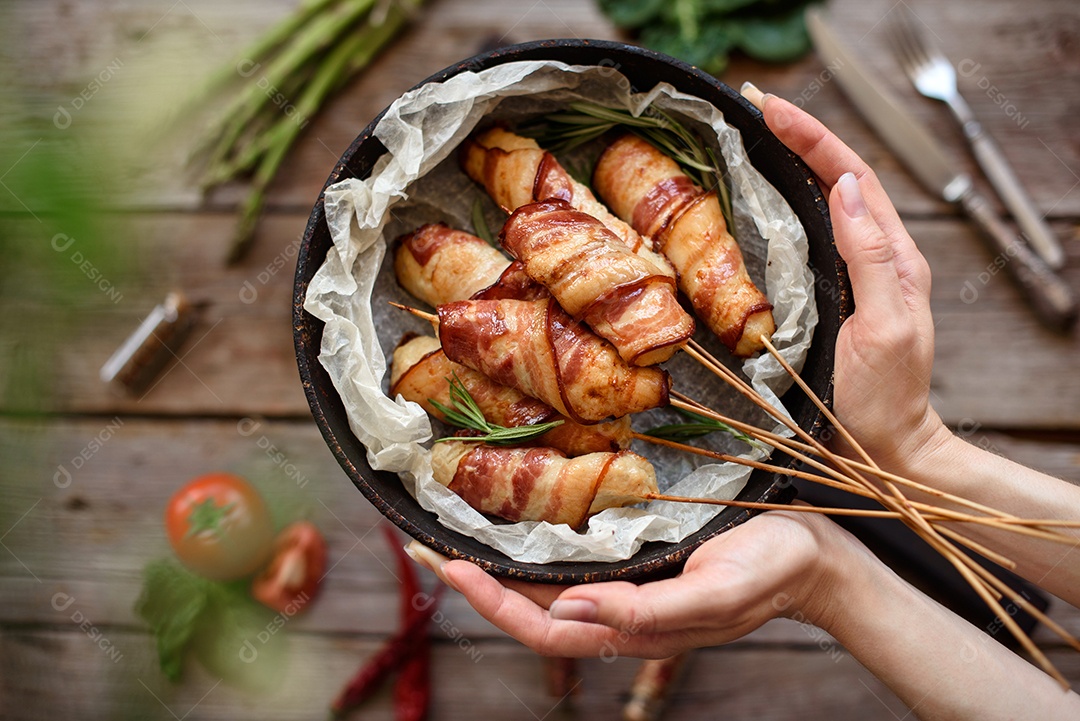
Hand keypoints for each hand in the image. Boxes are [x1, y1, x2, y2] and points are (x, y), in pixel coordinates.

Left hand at [410, 511, 846, 658]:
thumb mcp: (715, 592)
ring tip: (457, 529)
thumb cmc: (771, 572)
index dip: (494, 605)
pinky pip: (576, 556)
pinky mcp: (640, 556)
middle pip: (533, 607)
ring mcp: (628, 584)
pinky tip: (522, 514)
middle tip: (427, 544)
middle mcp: (620, 608)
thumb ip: (647, 611)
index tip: (448, 569)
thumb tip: (573, 608)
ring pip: (548, 583)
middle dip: (479, 582)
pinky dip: (539, 540)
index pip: (545, 629)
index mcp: (633, 626)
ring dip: (501, 561)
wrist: (813, 554)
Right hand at [744, 85, 952, 473]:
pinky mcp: (828, 295)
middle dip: (800, 138)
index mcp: (895, 257)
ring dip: (790, 166)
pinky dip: (781, 209)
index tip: (772, 109)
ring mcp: (851, 276)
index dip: (816, 139)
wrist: (884, 448)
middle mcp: (875, 257)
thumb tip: (842, 190)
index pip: (854, 178)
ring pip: (821, 204)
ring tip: (752, 139)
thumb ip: (871, 257)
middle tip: (755, 108)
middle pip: (838, 179)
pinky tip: (755, 203)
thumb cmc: (886, 398)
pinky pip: (805, 238)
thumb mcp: (885, 327)